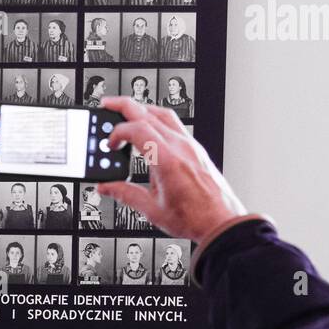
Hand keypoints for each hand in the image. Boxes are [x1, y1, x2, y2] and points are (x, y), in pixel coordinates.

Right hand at [97, 96, 246, 243]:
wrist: (222, 223)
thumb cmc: (195, 218)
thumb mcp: (151, 208)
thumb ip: (125, 193)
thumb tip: (106, 186)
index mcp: (167, 160)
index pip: (136, 129)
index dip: (116, 133)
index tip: (110, 145)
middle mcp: (180, 147)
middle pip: (147, 113)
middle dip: (122, 106)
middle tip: (106, 105)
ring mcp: (190, 145)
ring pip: (164, 114)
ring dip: (142, 109)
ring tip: (127, 113)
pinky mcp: (196, 149)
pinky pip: (174, 124)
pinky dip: (157, 119)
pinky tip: (149, 128)